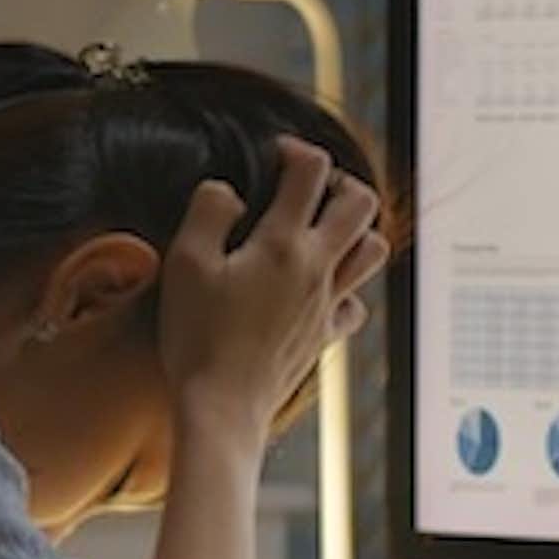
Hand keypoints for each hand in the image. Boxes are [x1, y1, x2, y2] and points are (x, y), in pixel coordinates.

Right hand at [158, 139, 389, 430]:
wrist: (222, 408)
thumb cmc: (199, 338)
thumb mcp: (185, 263)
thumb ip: (207, 211)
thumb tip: (228, 190)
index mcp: (283, 243)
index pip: (309, 170)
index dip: (292, 150)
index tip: (272, 157)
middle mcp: (316, 268)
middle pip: (361, 203)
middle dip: (338, 182)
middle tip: (306, 189)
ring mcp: (326, 304)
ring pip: (373, 250)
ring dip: (355, 231)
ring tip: (321, 231)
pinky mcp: (322, 337)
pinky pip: (355, 306)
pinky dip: (346, 290)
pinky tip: (319, 290)